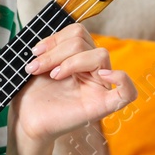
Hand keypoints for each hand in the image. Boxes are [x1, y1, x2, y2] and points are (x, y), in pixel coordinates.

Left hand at [16, 25, 137, 150]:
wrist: (27, 122)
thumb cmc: (32, 96)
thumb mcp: (38, 66)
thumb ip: (48, 49)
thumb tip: (46, 38)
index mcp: (77, 58)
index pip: (78, 33)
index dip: (56, 38)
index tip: (35, 52)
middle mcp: (91, 70)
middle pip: (85, 42)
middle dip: (56, 51)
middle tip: (35, 67)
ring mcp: (98, 87)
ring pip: (101, 55)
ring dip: (71, 61)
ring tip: (53, 75)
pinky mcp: (102, 106)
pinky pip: (127, 93)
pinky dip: (121, 79)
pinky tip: (102, 75)